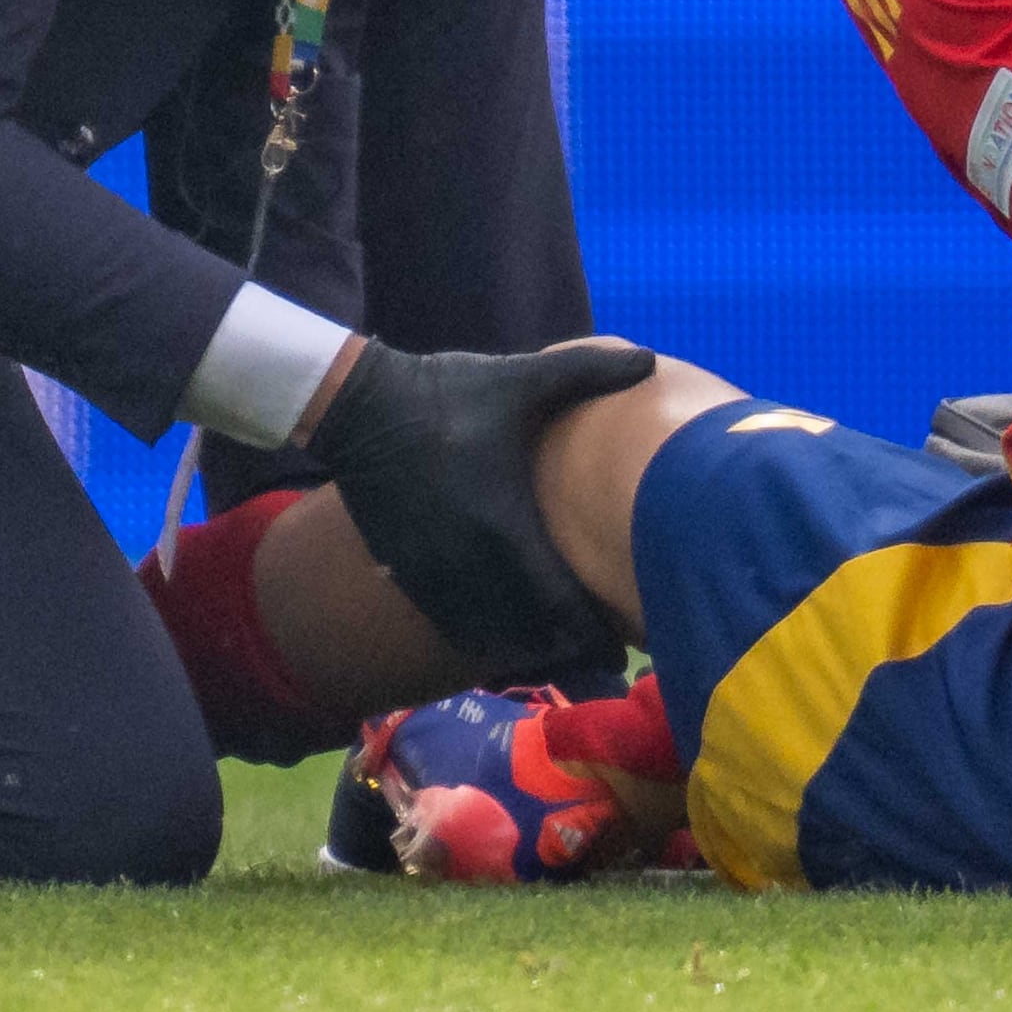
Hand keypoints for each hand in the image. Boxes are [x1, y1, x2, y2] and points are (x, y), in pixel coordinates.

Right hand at [302, 338, 653, 684]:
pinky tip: (503, 633)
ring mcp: (433, 572)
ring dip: (522, 647)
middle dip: (562, 647)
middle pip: (525, 633)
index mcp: (505, 524)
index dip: (588, 633)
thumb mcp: (519, 380)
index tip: (617, 652)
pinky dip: (482, 637)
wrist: (361, 409)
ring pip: (485, 636)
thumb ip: (586, 373)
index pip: (556, 601)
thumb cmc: (447, 396)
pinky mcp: (406, 572)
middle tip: (596, 654)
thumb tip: (650, 358)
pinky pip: (451, 623)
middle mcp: (469, 562)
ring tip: (557, 650)